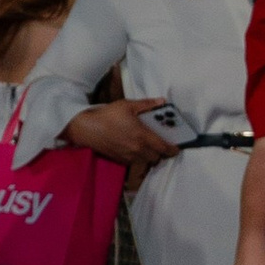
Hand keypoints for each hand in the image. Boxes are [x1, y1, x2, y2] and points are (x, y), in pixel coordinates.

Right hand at [68, 97, 182, 169]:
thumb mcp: (127, 105)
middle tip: (162, 145)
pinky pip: (135, 162)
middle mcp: (138, 149)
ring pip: (146, 161)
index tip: (177, 148)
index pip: (164, 148)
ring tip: (149, 148)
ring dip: (150, 156)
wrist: (87, 129)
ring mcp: (129, 156)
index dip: (173, 149)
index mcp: (142, 136)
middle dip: (161, 153)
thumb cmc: (108, 115)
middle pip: (157, 157)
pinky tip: (135, 149)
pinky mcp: (121, 160)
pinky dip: (139, 158)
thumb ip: (147, 104)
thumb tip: (162, 101)